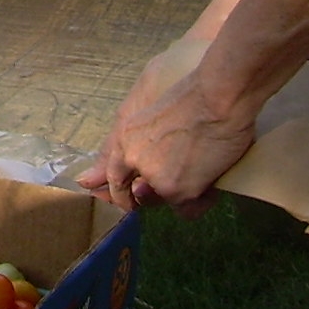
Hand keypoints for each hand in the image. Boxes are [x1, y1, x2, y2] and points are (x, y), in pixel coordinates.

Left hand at [79, 41, 253, 217]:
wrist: (220, 97)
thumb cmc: (196, 97)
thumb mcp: (152, 113)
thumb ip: (127, 144)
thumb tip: (88, 179)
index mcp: (125, 136)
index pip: (111, 175)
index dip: (117, 193)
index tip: (128, 201)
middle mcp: (132, 159)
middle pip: (132, 195)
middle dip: (149, 198)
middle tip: (174, 187)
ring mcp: (152, 177)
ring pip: (164, 202)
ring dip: (181, 194)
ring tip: (201, 171)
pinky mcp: (175, 191)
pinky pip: (186, 210)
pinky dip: (199, 201)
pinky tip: (210, 183)